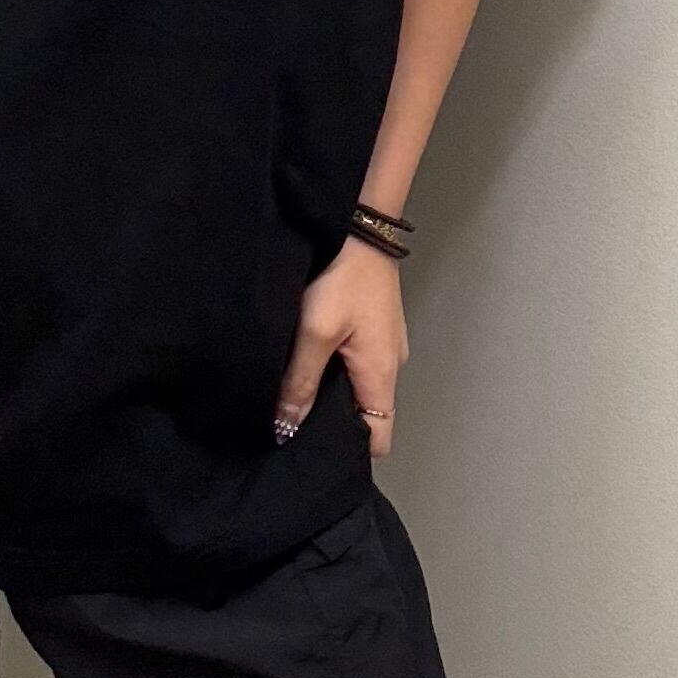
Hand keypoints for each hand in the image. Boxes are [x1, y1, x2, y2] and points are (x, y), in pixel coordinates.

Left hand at [275, 237, 408, 457]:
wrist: (362, 227)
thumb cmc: (343, 277)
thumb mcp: (314, 332)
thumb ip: (300, 381)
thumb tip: (286, 426)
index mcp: (381, 375)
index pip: (379, 439)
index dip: (349, 450)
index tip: (312, 447)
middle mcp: (391, 366)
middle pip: (368, 416)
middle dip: (334, 423)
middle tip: (292, 422)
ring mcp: (385, 346)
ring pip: (360, 389)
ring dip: (332, 394)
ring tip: (295, 391)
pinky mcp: (374, 328)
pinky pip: (358, 364)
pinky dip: (336, 369)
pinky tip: (308, 359)